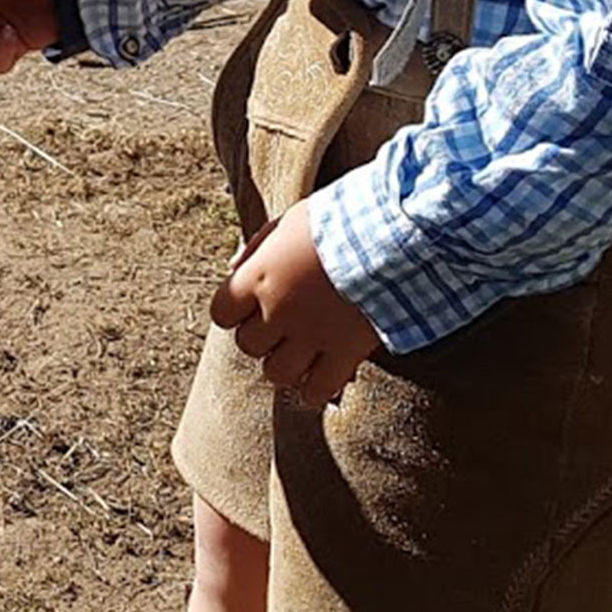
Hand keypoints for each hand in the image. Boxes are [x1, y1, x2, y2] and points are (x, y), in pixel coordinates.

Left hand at [208, 199, 380, 408]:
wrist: (390, 232)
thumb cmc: (337, 220)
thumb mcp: (289, 221)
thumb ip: (258, 247)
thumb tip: (231, 268)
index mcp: (260, 274)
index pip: (222, 312)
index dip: (233, 312)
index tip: (248, 306)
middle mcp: (279, 309)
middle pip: (248, 345)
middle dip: (261, 336)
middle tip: (281, 324)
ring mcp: (311, 335)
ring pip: (276, 373)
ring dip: (284, 364)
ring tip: (300, 349)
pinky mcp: (344, 353)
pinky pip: (317, 390)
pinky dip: (314, 389)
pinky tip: (319, 375)